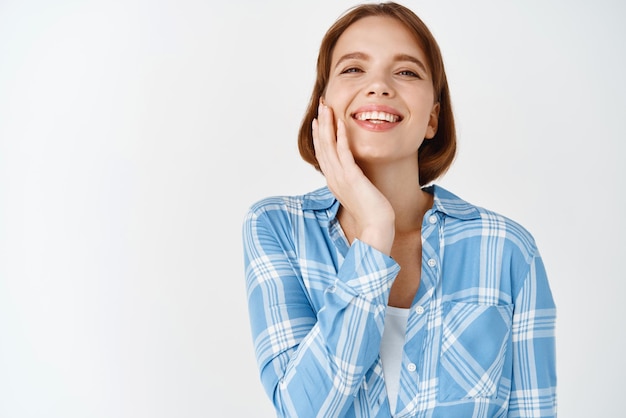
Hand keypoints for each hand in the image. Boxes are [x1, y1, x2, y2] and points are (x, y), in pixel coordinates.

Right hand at [312, 102, 394, 254]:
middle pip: (322, 146)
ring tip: (327, 107)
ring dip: (328, 124)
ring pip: (329, 146)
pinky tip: (342, 123)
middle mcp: (333, 177)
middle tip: (321, 106)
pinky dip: (341, 136)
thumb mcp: (358, 192)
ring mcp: (340, 177)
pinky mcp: (351, 177)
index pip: (322, 153)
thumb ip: (353, 181)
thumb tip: (355, 174)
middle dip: (321, 124)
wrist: (376, 227)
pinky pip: (344, 152)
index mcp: (333, 181)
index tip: (320, 119)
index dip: (320, 135)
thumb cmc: (371, 212)